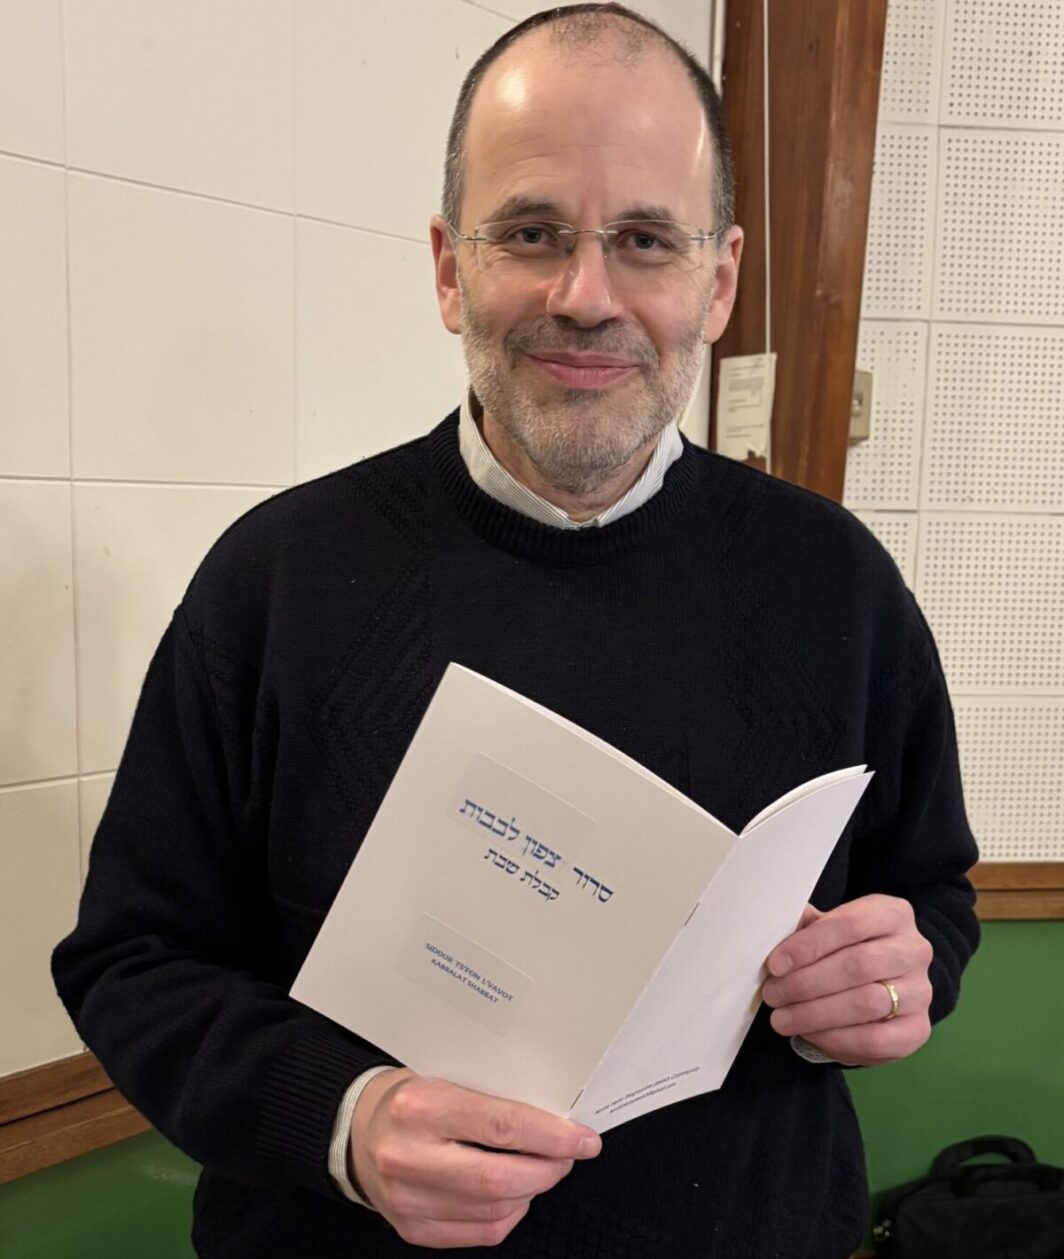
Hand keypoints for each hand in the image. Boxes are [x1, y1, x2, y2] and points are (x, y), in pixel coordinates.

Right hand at [349, 1068, 600, 1248]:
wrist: (358, 1130)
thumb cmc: (413, 1096)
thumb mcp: (446, 1075)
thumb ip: (492, 1094)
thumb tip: (556, 1114)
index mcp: (419, 1105)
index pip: (501, 1126)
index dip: (552, 1136)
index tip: (584, 1139)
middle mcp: (408, 1156)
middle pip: (500, 1179)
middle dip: (549, 1169)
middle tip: (569, 1156)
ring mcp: (407, 1200)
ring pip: (494, 1211)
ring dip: (532, 1192)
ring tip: (542, 1169)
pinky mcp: (412, 1229)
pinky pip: (480, 1234)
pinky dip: (509, 1214)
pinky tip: (513, 1193)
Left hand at [761, 895, 933, 1065]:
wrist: (886, 980)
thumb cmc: (847, 947)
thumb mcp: (829, 927)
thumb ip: (806, 927)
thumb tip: (777, 931)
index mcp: (893, 914)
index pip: (850, 924)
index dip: (808, 945)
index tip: (775, 964)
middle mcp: (914, 950)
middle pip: (859, 965)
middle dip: (807, 983)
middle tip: (773, 994)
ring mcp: (922, 991)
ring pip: (867, 1003)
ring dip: (816, 1013)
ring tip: (782, 1018)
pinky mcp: (919, 1030)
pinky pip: (876, 1040)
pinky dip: (836, 1039)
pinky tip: (809, 1034)